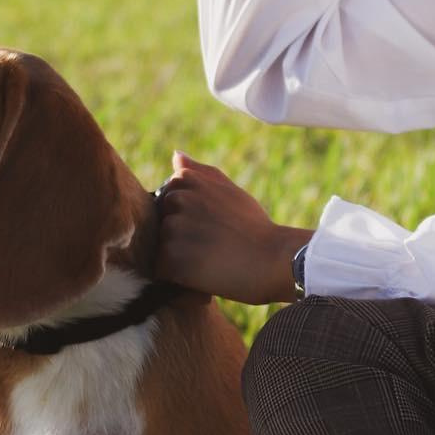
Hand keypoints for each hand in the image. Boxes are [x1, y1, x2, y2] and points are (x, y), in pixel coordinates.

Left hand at [153, 152, 309, 305]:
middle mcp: (177, 200)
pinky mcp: (172, 259)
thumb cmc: (254, 227)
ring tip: (209, 261)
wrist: (274, 260)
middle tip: (211, 246)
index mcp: (188, 181)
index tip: (210, 226)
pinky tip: (202, 275)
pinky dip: (177, 278)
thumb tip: (176, 156)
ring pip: (160, 247)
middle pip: (160, 224)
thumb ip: (202, 173)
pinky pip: (161, 270)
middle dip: (178, 237)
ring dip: (177, 258)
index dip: (186, 218)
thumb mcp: (231, 191)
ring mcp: (173, 228)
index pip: (167, 201)